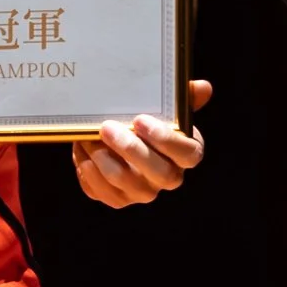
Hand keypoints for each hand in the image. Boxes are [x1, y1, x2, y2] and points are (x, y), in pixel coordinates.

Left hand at [73, 79, 211, 208]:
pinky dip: (89, 173)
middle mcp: (169, 178)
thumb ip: (185, 96)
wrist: (125, 138)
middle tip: (107, 127)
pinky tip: (83, 153)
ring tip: (89, 138)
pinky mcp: (119, 199)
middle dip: (130, 150)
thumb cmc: (151, 121)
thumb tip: (203, 87)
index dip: (165, 139)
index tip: (141, 120)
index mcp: (187, 153)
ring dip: (104, 159)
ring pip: (125, 183)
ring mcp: (144, 192)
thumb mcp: (168, 107)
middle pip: (158, 173)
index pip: (187, 154)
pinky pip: (104, 193)